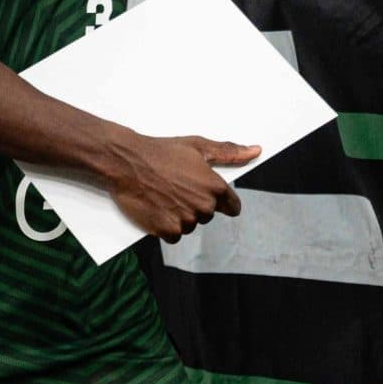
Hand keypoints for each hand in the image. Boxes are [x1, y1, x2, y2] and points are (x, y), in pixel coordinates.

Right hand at [108, 134, 260, 242]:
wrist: (127, 163)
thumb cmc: (161, 152)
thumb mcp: (198, 146)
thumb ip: (229, 152)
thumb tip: (255, 151)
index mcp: (215, 187)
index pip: (232, 206)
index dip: (221, 200)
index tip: (206, 194)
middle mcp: (204, 206)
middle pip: (208, 215)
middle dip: (196, 205)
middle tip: (177, 189)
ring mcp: (186, 220)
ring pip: (190, 226)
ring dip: (180, 216)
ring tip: (164, 197)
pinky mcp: (168, 231)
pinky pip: (174, 236)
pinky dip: (166, 226)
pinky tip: (157, 209)